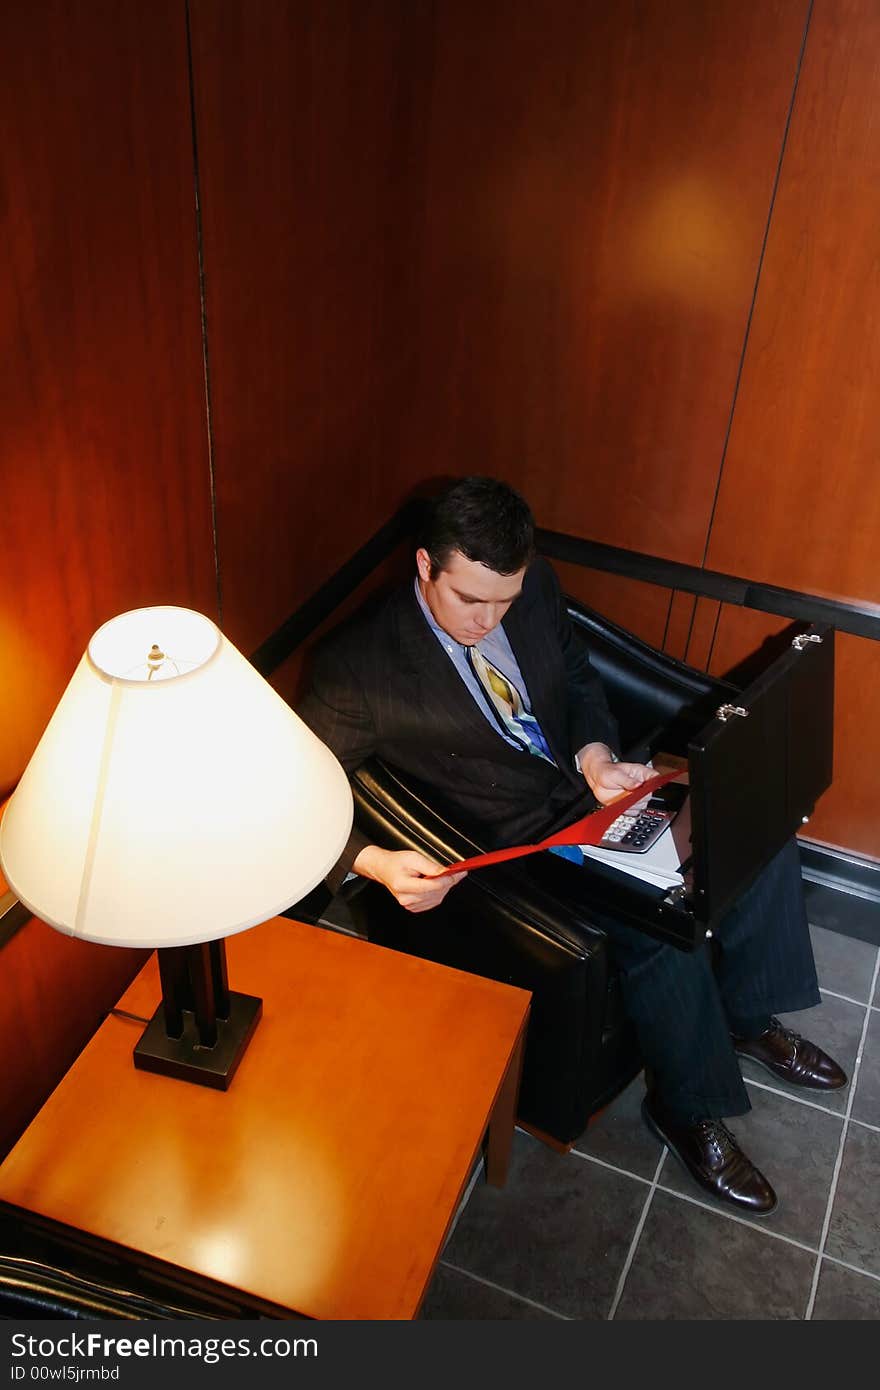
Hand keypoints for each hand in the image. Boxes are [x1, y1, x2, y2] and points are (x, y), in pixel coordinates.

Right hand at [352, 846, 466, 912]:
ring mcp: (409, 905)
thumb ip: (430, 866)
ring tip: (442, 876)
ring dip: (444, 887)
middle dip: (449, 882)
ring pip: (437, 898)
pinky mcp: (413, 907)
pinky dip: (438, 893)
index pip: (432, 885)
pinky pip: (433, 902)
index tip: (459, 872)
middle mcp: (406, 898)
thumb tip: (445, 872)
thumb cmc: (396, 863)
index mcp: (403, 885)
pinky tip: (435, 884)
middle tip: (457, 872)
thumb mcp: (413, 857)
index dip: (448, 878)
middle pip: (436, 892)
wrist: (384, 869)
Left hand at [577, 743, 654, 805]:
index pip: (655, 777)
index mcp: (641, 774)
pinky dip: (627, 811)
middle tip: (630, 794)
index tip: (649, 786)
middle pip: (649, 794)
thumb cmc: (607, 772)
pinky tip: (621, 804)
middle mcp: (640, 785)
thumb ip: (627, 780)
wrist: (597, 780)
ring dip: (633, 805)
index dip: (656, 782)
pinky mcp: (629, 804)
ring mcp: (635, 795)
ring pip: (642, 805)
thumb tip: (637, 785)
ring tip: (622, 799)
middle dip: (640, 797)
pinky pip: (633, 811)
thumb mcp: (616, 773)